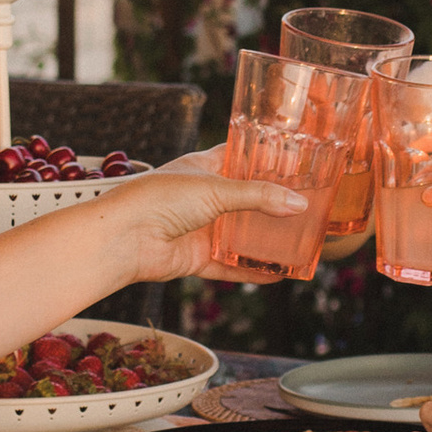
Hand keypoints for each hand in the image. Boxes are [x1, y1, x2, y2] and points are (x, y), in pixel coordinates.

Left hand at [101, 161, 304, 282]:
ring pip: (240, 236)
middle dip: (272, 204)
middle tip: (307, 207)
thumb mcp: (216, 188)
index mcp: (203, 167)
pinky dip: (252, 272)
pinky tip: (277, 275)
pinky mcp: (197, 257)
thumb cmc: (159, 199)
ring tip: (300, 242)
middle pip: (246, 200)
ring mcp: (200, 228)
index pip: (239, 156)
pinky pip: (230, 267)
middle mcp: (203, 197)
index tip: (297, 161)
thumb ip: (259, 196)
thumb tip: (298, 204)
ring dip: (265, 240)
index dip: (264, 158)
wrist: (124, 238)